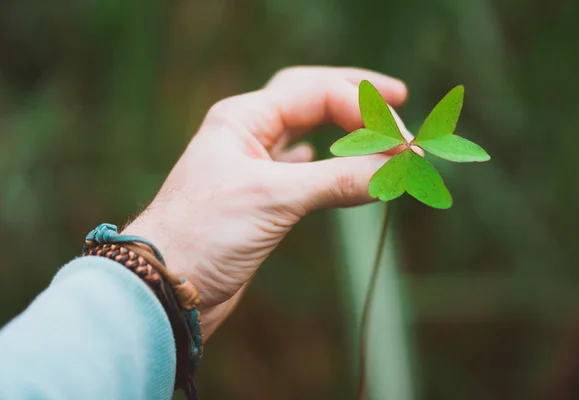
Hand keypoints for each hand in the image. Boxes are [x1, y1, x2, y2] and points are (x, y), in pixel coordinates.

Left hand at [122, 66, 407, 337]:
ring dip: (343, 132)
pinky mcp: (256, 198)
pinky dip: (321, 162)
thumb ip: (336, 180)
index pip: (316, 93)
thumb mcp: (273, 198)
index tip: (404, 140)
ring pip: (306, 133)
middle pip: (310, 99)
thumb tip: (396, 169)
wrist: (165, 285)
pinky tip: (327, 160)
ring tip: (376, 132)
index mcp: (243, 118)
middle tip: (398, 102)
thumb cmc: (203, 233)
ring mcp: (250, 166)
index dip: (364, 109)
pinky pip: (296, 168)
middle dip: (355, 99)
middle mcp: (246, 134)